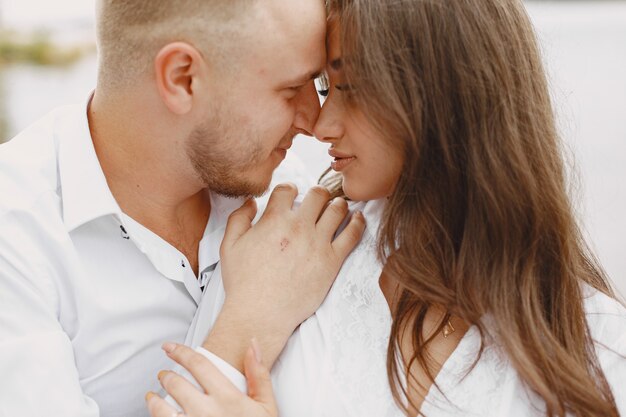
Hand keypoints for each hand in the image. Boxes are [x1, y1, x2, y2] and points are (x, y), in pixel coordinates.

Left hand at [146, 341, 276, 416]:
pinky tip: (156, 415)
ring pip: (160, 408)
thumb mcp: (267, 406)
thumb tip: (252, 344)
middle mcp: (206, 412)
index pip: (199, 364)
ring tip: (153, 396)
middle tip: (165, 374)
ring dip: (153, 399)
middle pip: (175, 383)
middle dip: (166, 375)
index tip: (170, 347)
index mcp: (227, 398)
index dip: (181, 352)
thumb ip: (258, 374)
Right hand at [204, 183, 364, 369]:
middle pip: (318, 194)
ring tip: (337, 207)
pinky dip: (358, 222)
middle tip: (318, 199)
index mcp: (274, 220)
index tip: (292, 194)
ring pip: (338, 209)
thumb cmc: (244, 283)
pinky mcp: (332, 260)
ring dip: (338, 204)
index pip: (288, 189)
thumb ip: (239, 218)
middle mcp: (299, 227)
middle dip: (318, 193)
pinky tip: (358, 218)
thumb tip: (252, 202)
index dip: (290, 189)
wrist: (260, 314)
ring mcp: (318, 243)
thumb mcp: (229, 246)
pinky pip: (352, 234)